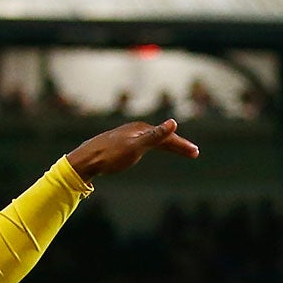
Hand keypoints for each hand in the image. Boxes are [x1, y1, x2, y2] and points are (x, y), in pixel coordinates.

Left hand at [66, 119, 198, 180]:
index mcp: (141, 129)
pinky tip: (153, 149)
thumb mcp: (135, 147)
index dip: (182, 145)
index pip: (168, 137)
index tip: (195, 153)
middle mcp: (136, 130)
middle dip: (179, 145)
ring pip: (154, 140)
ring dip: (169, 145)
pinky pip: (146, 143)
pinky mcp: (122, 143)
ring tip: (180, 151)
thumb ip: (155, 136)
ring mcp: (129, 136)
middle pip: (163, 137)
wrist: (86, 160)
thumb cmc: (110, 155)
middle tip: (194, 153)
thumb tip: (174, 122)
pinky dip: (156, 146)